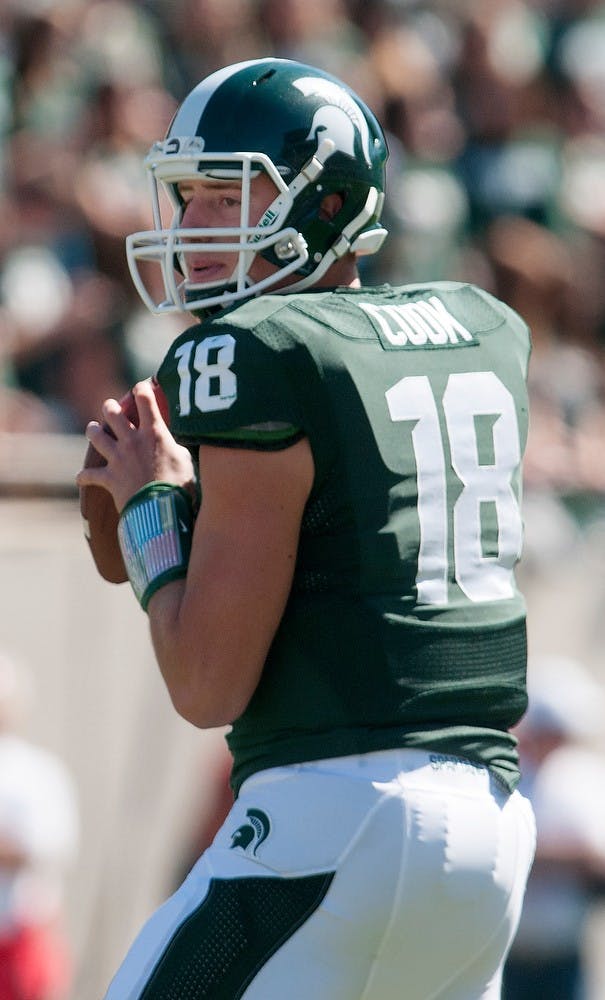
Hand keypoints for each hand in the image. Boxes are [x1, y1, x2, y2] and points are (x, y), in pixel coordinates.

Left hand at [76, 379, 194, 511]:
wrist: (161, 510)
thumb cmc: (179, 486)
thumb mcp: (185, 461)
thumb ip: (175, 449)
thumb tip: (173, 446)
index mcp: (153, 433)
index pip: (144, 399)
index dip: (141, 389)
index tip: (142, 387)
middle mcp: (131, 441)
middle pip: (112, 413)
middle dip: (110, 407)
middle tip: (111, 407)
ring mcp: (118, 458)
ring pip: (96, 436)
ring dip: (93, 431)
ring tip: (93, 428)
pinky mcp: (109, 478)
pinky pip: (89, 475)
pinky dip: (85, 476)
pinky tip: (80, 478)